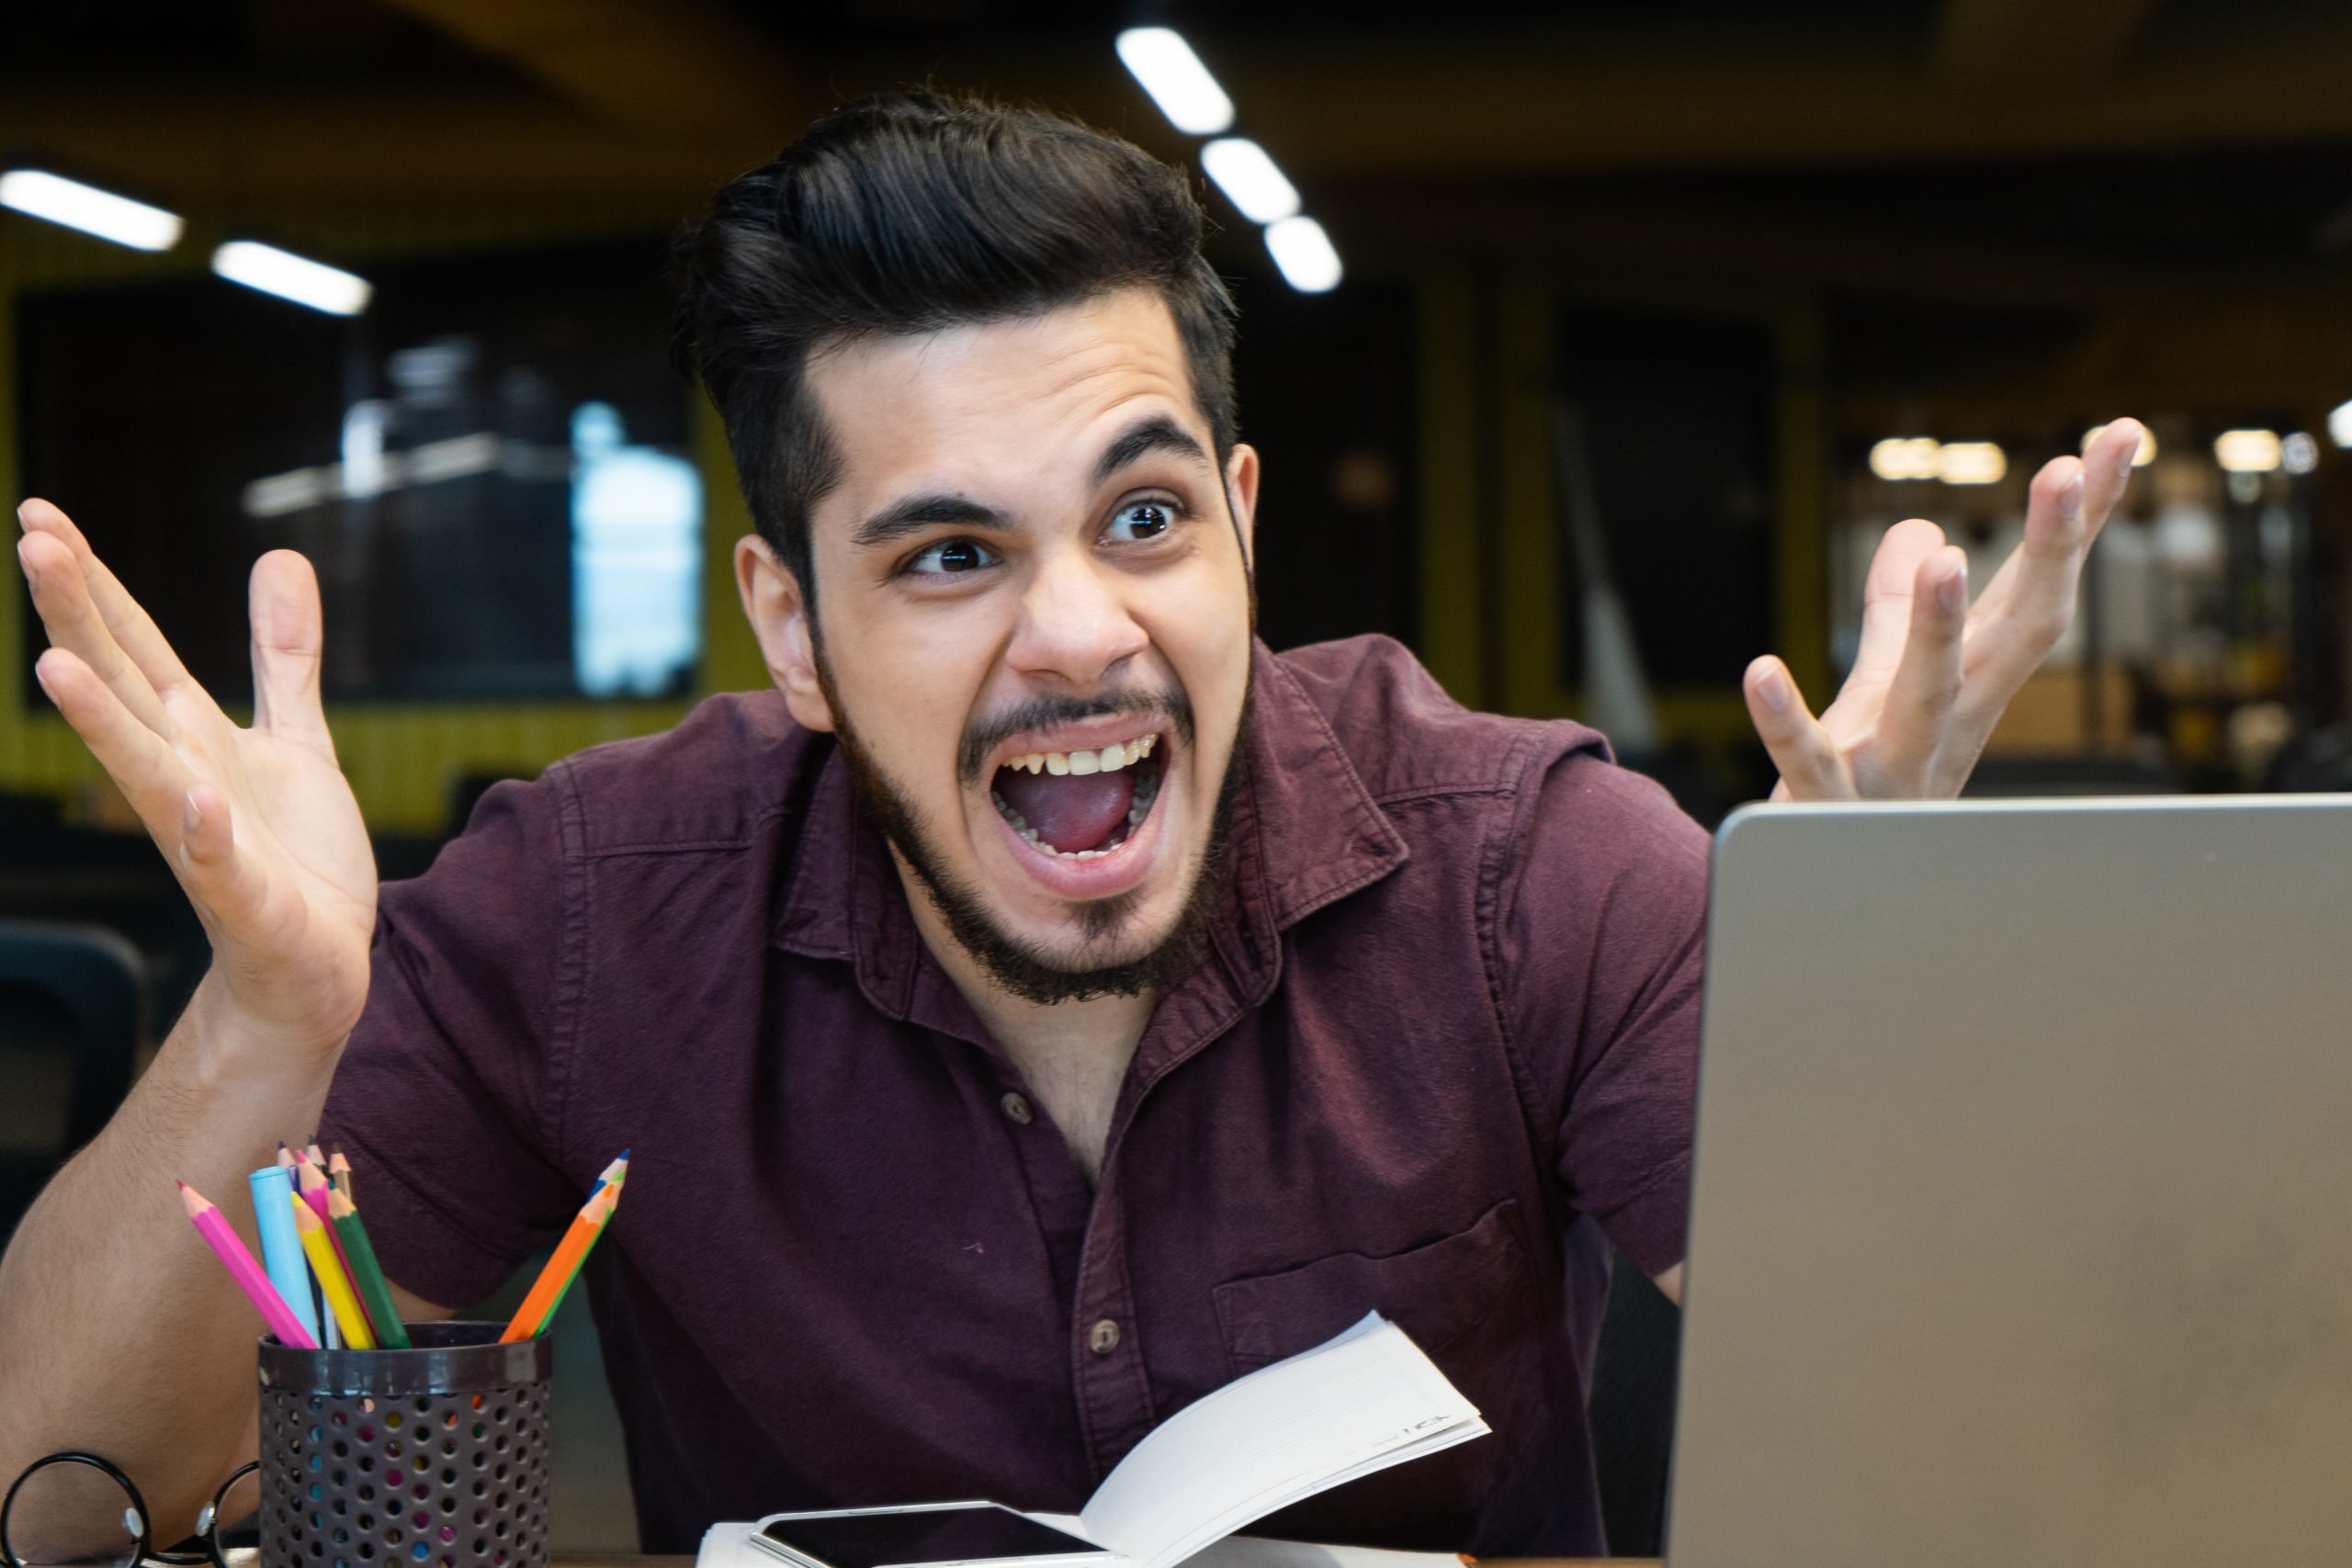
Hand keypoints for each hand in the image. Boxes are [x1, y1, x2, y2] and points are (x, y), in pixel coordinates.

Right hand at [17, 498, 375, 1060]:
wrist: (315, 965)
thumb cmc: (293, 856)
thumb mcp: (296, 738)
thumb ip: (281, 657)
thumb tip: (278, 558)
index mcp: (193, 736)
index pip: (132, 645)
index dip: (92, 581)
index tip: (40, 515)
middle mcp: (184, 776)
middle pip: (121, 686)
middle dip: (76, 618)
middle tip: (32, 542)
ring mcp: (207, 838)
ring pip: (144, 773)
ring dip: (100, 722)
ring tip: (55, 665)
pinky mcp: (245, 897)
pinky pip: (217, 862)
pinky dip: (204, 831)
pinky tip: (197, 799)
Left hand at [1741, 419, 2144, 800]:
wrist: (1834, 915)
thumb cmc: (1867, 794)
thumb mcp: (1887, 690)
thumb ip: (1897, 615)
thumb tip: (1920, 529)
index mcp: (1972, 690)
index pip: (2035, 590)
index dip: (2078, 517)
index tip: (2119, 435)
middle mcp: (1950, 727)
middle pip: (2014, 634)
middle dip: (2047, 554)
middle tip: (2065, 469)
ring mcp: (1895, 772)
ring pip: (1927, 698)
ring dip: (1940, 631)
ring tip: (1948, 563)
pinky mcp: (1828, 811)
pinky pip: (1810, 766)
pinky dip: (1788, 721)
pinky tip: (1761, 670)